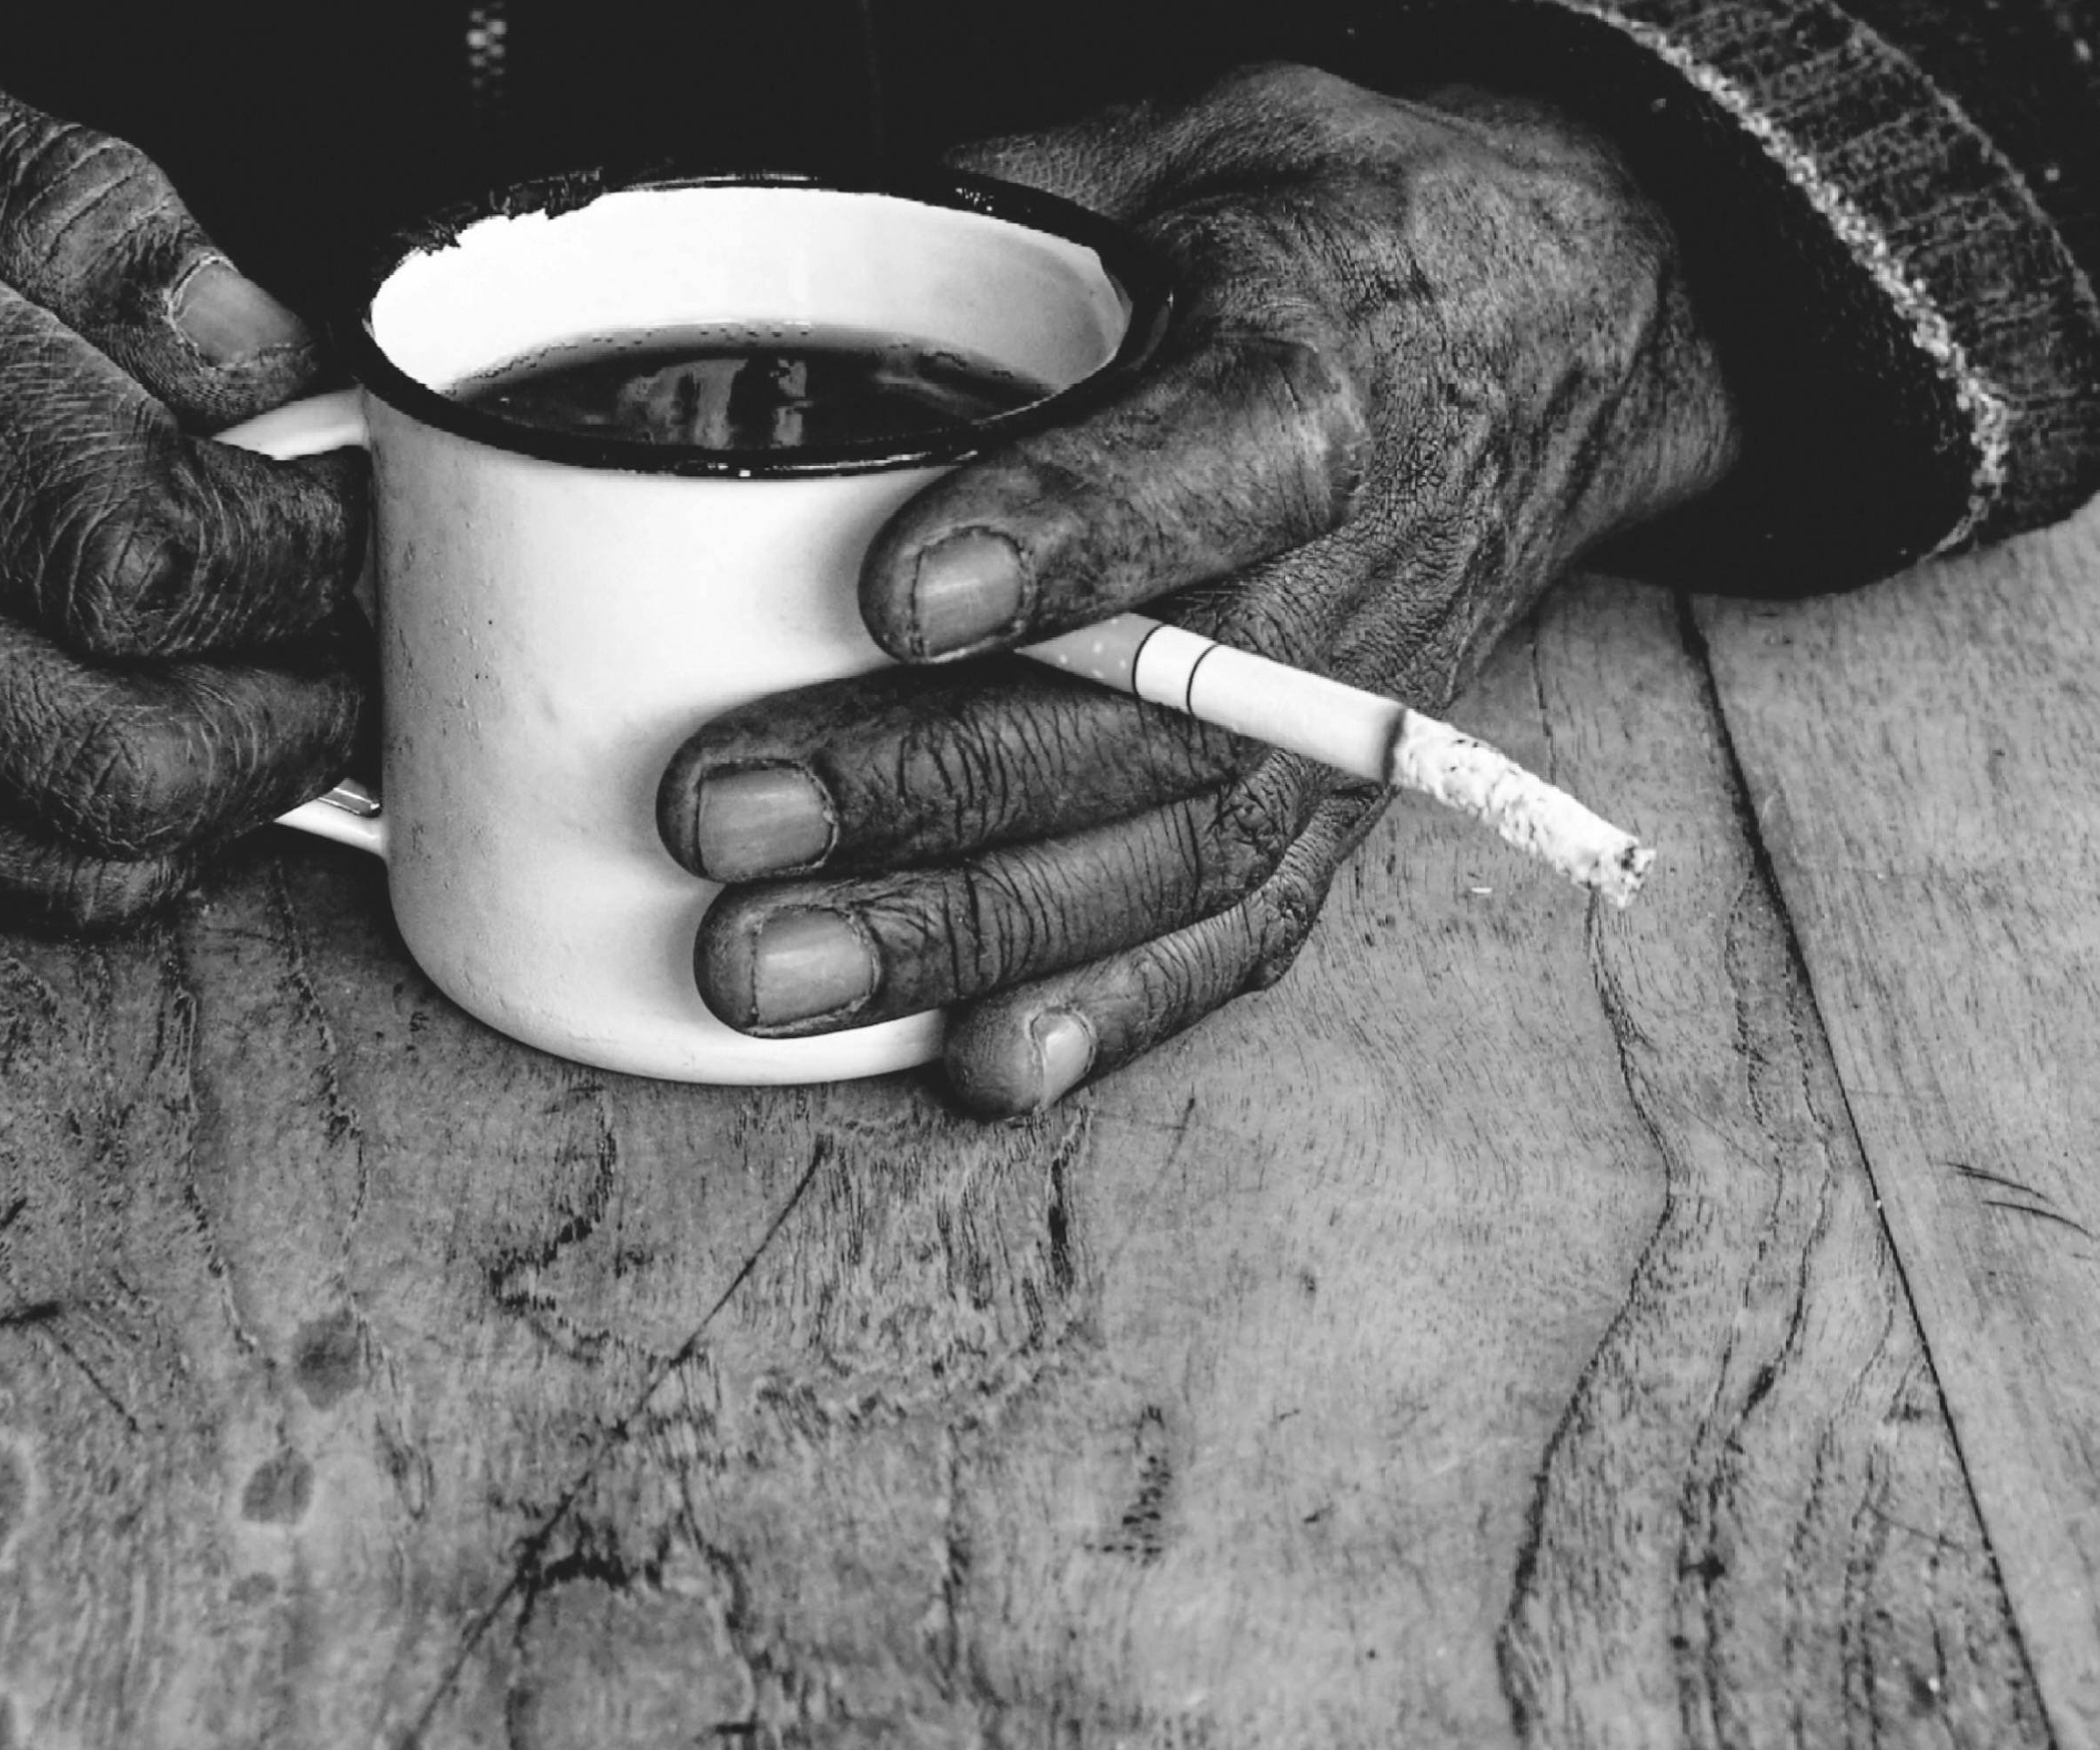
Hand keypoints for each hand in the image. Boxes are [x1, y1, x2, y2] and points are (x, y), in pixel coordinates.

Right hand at [0, 1, 362, 924]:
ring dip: (230, 792)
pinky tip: (120, 732)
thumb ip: (77, 201)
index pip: (142, 541)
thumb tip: (264, 354)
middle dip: (302, 708)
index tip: (354, 520)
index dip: (308, 555)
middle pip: (135, 748)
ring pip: (79, 859)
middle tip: (347, 639)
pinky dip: (103, 834)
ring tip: (261, 692)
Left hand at [660, 66, 1739, 1113]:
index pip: (1213, 462)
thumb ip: (1004, 201)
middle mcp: (1348, 572)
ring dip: (965, 931)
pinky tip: (979, 1067)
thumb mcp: (1191, 141)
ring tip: (770, 970)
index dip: (1064, 538)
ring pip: (1170, 850)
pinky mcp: (1341, 804)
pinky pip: (1240, 930)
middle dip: (927, 783)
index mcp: (1322, 368)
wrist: (1566, 327)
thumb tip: (776, 245)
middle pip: (1155, 709)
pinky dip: (1112, 1012)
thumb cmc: (1339, 232)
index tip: (896, 596)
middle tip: (724, 820)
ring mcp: (1346, 713)